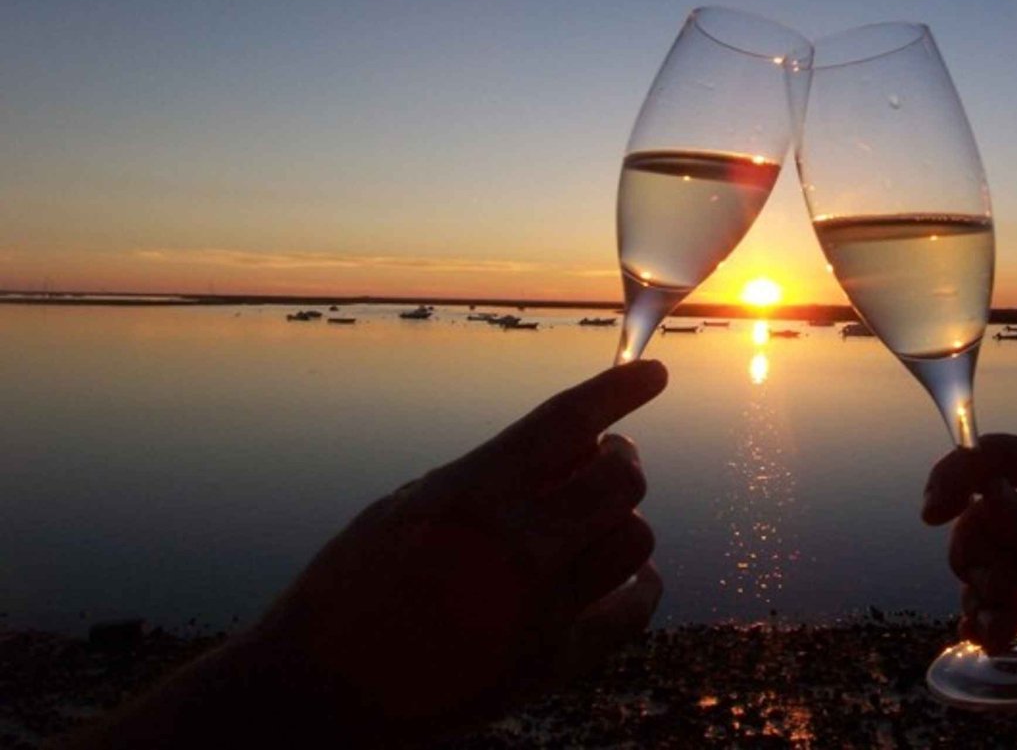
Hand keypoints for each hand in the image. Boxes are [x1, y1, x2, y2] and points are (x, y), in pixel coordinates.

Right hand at [241, 361, 668, 738]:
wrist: (318, 691)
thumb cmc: (353, 584)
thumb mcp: (411, 504)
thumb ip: (492, 474)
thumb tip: (577, 448)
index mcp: (471, 495)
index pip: (568, 421)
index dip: (618, 388)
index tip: (651, 374)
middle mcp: (516, 547)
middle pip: (620, 477)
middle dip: (620, 457)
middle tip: (606, 457)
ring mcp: (540, 610)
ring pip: (636, 537)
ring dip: (622, 518)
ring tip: (597, 517)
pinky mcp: (552, 664)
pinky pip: (633, 610)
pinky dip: (638, 584)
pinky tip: (627, 574)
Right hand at [922, 433, 1016, 691]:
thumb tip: (986, 503)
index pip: (1003, 460)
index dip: (959, 476)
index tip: (933, 511)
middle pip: (986, 519)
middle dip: (972, 547)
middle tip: (986, 581)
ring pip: (994, 568)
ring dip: (978, 591)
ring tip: (992, 623)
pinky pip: (1015, 610)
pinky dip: (993, 622)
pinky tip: (992, 637)